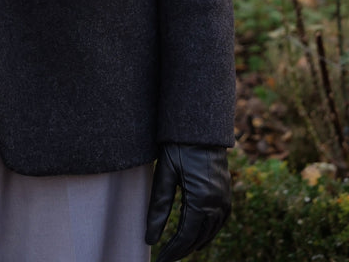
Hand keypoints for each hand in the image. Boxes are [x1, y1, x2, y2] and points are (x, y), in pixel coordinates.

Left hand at [145, 143, 230, 261]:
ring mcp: (225, 199)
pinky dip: (207, 232)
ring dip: (195, 242)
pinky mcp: (226, 193)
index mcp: (201, 201)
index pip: (185, 237)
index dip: (172, 251)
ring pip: (211, 232)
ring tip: (178, 249)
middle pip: (199, 238)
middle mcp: (217, 204)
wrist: (200, 128)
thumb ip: (158, 207)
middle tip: (165, 257)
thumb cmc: (178, 147)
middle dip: (182, 250)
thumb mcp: (164, 175)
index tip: (159, 260)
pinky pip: (219, 221)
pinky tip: (197, 233)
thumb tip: (149, 238)